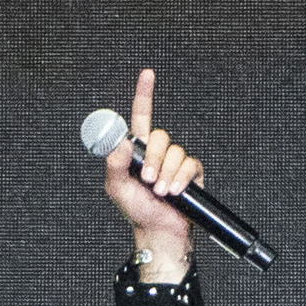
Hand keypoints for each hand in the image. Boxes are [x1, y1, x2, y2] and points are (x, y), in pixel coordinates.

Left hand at [101, 67, 201, 284]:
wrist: (159, 232)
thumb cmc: (136, 211)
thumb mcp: (116, 187)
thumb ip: (114, 163)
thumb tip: (122, 140)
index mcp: (138, 150)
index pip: (141, 116)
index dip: (144, 93)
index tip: (148, 73)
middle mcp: (158, 152)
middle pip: (160, 136)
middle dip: (153, 159)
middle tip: (147, 180)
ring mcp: (175, 162)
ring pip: (174, 152)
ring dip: (165, 174)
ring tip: (160, 192)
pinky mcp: (191, 173)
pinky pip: (189, 165)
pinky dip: (180, 179)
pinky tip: (175, 192)